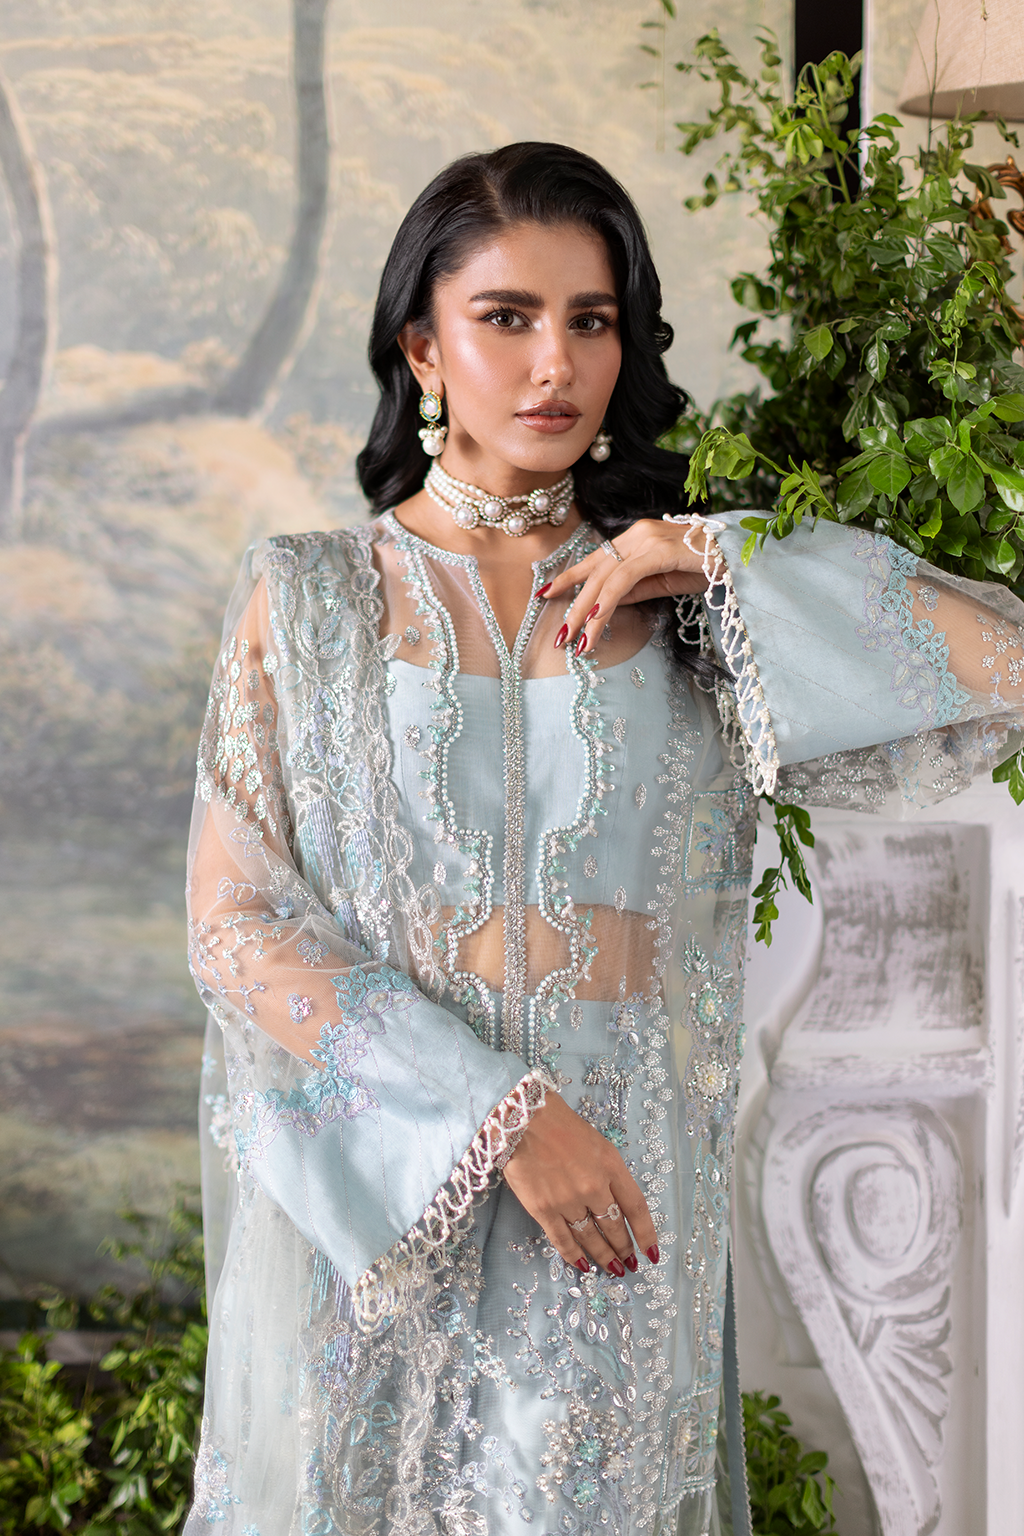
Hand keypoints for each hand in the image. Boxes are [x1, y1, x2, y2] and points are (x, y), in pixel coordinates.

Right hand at [501, 1092, 659, 1275]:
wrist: (521, 1118)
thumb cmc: (559, 1124)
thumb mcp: (597, 1143)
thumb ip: (608, 1173)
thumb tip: (615, 1204)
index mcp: (611, 1165)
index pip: (636, 1207)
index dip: (646, 1234)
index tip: (652, 1252)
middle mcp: (593, 1186)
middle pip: (615, 1227)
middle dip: (624, 1249)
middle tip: (629, 1264)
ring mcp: (568, 1200)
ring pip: (591, 1237)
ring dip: (604, 1256)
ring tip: (613, 1268)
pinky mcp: (543, 1208)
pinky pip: (562, 1239)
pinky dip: (573, 1255)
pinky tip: (583, 1265)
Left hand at [538, 515, 711, 654]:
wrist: (743, 557)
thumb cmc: (709, 567)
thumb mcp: (664, 581)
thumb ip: (635, 588)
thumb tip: (605, 604)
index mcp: (636, 538)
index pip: (595, 560)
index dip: (569, 577)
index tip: (546, 595)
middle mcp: (637, 533)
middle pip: (595, 572)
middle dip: (573, 606)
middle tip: (560, 638)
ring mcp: (648, 539)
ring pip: (605, 578)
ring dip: (587, 613)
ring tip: (577, 641)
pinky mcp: (660, 550)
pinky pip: (625, 579)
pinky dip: (608, 600)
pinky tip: (597, 620)